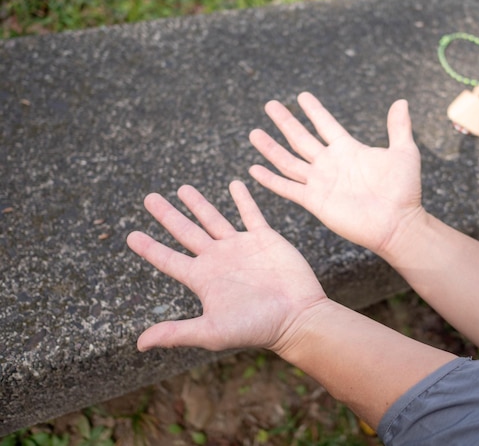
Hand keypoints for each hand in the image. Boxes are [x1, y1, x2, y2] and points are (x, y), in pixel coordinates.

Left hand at [127, 181, 326, 352]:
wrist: (297, 316)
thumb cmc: (257, 327)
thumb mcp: (212, 331)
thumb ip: (177, 333)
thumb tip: (139, 345)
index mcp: (203, 279)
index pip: (169, 259)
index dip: (149, 248)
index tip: (130, 235)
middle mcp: (218, 260)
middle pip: (185, 231)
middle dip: (167, 214)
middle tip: (149, 198)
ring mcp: (241, 247)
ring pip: (213, 219)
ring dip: (198, 203)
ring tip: (183, 189)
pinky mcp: (265, 238)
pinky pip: (251, 213)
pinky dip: (242, 199)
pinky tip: (235, 184)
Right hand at [249, 92, 423, 255]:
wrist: (397, 223)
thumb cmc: (404, 190)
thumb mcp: (404, 153)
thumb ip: (399, 128)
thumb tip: (401, 101)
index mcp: (348, 149)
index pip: (326, 124)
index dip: (314, 111)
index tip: (301, 96)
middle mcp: (330, 164)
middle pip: (301, 138)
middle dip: (285, 121)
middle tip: (270, 104)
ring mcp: (320, 182)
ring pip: (288, 161)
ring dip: (271, 148)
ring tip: (254, 132)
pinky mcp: (314, 201)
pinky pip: (287, 188)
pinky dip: (270, 180)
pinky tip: (254, 170)